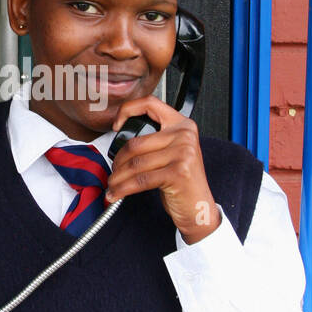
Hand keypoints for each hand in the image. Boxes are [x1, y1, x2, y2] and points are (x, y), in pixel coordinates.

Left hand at [105, 96, 220, 243]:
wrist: (199, 208)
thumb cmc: (182, 183)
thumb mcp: (172, 153)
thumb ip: (153, 140)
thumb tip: (119, 138)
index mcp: (182, 124)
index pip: (150, 103)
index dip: (127, 110)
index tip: (116, 126)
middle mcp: (185, 135)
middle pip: (136, 142)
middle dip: (117, 160)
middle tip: (113, 172)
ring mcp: (183, 153)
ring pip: (136, 162)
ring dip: (118, 177)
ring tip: (112, 185)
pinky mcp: (178, 172)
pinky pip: (141, 179)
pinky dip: (124, 189)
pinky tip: (117, 194)